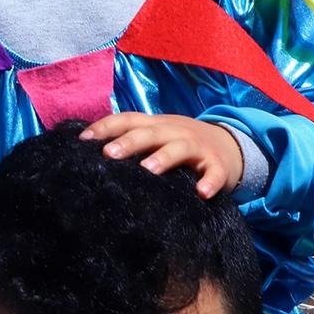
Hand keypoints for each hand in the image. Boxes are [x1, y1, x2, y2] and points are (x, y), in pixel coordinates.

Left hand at [80, 114, 244, 198]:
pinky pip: (215, 173)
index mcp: (157, 125)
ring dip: (164, 157)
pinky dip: (210, 181)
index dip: (106, 126)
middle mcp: (175, 131)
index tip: (83, 140)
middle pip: (151, 133)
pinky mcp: (218, 165)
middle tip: (109, 154)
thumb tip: (91, 154)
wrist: (229, 146)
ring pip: (180, 148)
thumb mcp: (158, 137)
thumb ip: (132, 141)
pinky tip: (201, 193)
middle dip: (130, 142)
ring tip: (148, 170)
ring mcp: (198, 147)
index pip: (128, 119)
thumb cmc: (182, 145)